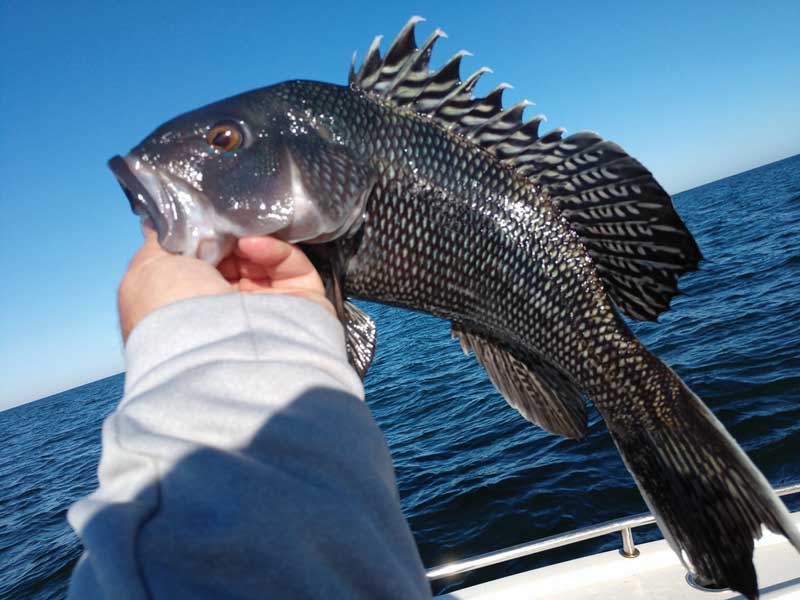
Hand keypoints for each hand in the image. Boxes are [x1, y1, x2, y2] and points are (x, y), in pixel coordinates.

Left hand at [118, 229, 333, 341]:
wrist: (216, 351)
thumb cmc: (172, 308)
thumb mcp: (148, 266)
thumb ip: (163, 240)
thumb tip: (175, 223)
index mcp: (189, 304)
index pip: (203, 260)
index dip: (203, 234)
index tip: (202, 214)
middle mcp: (227, 310)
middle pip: (236, 256)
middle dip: (230, 234)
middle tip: (224, 218)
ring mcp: (266, 309)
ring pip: (265, 259)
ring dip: (251, 239)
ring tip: (239, 234)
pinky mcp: (302, 305)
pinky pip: (292, 267)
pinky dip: (274, 250)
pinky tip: (254, 245)